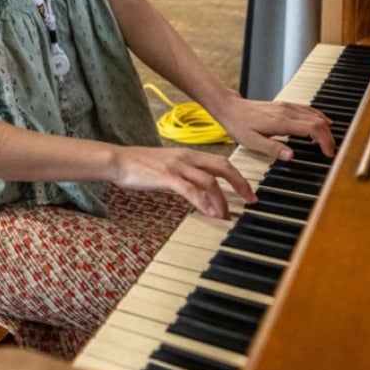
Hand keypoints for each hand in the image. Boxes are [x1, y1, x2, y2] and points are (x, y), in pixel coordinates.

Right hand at [111, 146, 255, 218]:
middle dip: (240, 184)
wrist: (118, 160)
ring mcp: (177, 166)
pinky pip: (190, 190)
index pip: (221, 162)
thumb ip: (183, 173)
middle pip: (223, 167)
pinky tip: (209, 213)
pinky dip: (203, 202)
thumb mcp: (167, 166)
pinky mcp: (167, 176)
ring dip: (222, 199)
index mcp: (188, 154)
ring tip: (226, 215)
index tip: (247, 192)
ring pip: (210, 180)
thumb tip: (196, 188)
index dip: (238, 176)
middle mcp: (186, 157)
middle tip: (251, 201)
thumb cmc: (139, 165)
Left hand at [218, 97, 334, 160]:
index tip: (329, 154)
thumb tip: (291, 156)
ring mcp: (286, 107)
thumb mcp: (252, 142)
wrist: (230, 108)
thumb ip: (273, 149)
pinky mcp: (284, 105)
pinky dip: (318, 117)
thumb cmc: (239, 125)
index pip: (313, 128)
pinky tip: (322, 123)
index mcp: (282, 122)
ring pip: (314, 114)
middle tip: (331, 152)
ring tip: (329, 142)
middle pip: (318, 121)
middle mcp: (287, 112)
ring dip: (325, 128)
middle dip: (328, 137)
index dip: (325, 141)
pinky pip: (307, 109)